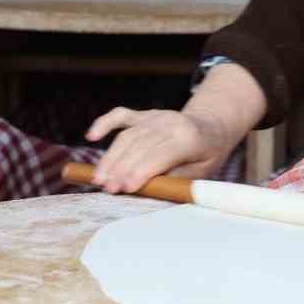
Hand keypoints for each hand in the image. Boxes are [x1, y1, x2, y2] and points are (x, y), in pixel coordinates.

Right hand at [84, 61, 267, 192]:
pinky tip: (91, 136)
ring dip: (111, 157)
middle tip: (107, 189)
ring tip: (99, 178)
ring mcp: (156, 116)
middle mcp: (170, 122)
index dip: (141, 171)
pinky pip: (121, 116)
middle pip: (139, 145)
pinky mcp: (145, 114)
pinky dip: (105, 123)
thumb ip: (177, 177)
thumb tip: (150, 187)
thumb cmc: (207, 154)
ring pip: (127, 135)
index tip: (125, 188)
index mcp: (189, 138)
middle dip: (122, 168)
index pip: (160, 155)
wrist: (212, 126)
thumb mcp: (202, 171)